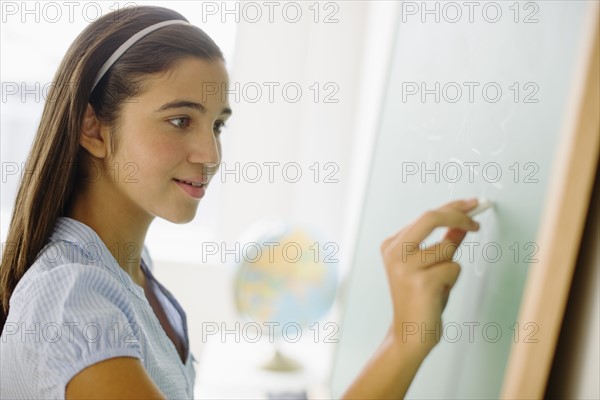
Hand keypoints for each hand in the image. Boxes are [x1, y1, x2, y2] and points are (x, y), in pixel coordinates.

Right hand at [380, 198, 479, 359]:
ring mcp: (405, 267)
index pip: (425, 216)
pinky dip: (452, 280)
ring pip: (447, 248)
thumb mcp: (432, 265)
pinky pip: (453, 268)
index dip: (452, 207)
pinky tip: (438, 293)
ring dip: (451, 265)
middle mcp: (394, 253)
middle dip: (458, 216)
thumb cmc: (421, 299)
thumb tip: (462, 223)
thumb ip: (445, 242)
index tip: (472, 204)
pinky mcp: (421, 282)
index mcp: (392, 245)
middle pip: (430, 218)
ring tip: (439, 283)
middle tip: (476, 223)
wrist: (410, 334)